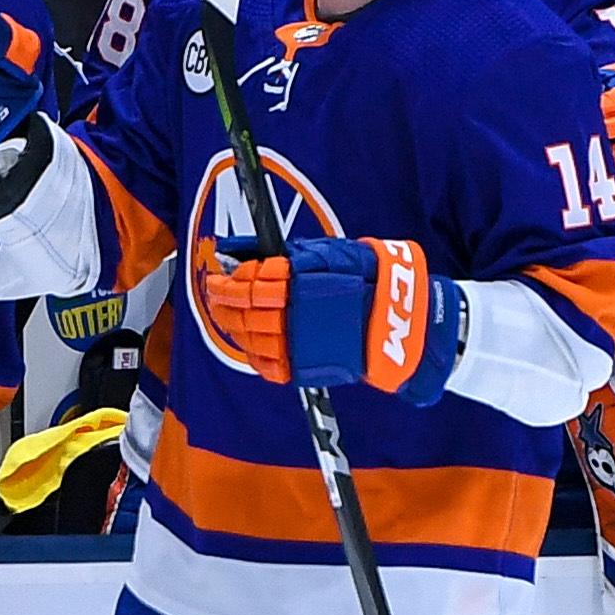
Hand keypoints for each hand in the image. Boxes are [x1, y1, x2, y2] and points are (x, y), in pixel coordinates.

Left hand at [200, 235, 460, 402]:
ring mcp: (299, 342)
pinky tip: (248, 342)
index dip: (228, 280)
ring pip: (250, 336)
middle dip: (223, 301)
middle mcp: (295, 311)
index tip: (217, 276)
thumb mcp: (327, 252)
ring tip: (226, 316)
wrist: (399, 320)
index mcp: (300, 280)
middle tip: (215, 294)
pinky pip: (267, 364)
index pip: (250, 281)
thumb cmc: (364, 278)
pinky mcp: (306, 366)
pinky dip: (253, 353)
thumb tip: (241, 249)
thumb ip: (285, 253)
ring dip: (233, 325)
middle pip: (244, 308)